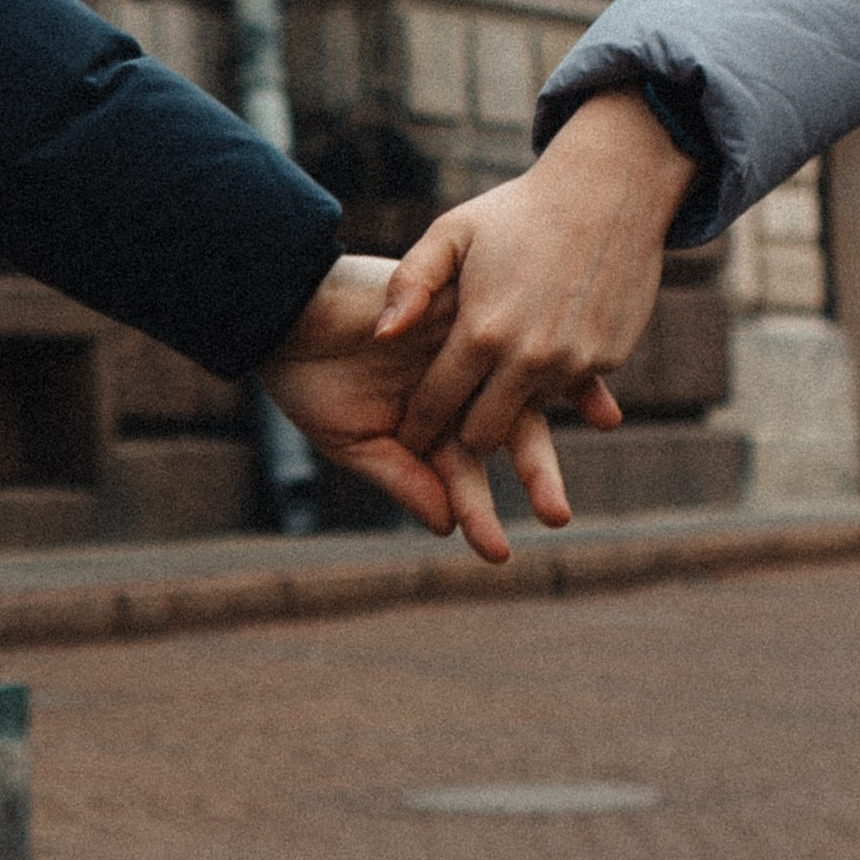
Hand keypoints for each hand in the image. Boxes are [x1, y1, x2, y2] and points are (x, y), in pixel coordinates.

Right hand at [258, 251, 582, 566]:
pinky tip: (572, 381)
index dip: (478, 513)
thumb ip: (402, 477)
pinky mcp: (462, 306)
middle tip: (556, 516)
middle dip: (536, 474)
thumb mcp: (351, 441)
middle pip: (508, 432)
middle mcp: (456, 387)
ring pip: (516, 386)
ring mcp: (462, 347)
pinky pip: (506, 330)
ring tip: (578, 446)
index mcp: (429, 422)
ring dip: (544, 417)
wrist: (281, 306)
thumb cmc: (307, 377)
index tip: (496, 554)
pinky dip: (541, 356)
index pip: (464, 472)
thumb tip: (446, 525)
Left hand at [374, 91, 691, 545]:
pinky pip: (569, 387)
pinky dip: (553, 376)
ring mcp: (572, 363)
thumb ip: (410, 283)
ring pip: (529, 413)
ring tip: (497, 377)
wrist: (607, 191)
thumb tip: (384, 336)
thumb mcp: (452, 232)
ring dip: (512, 402)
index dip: (416, 426)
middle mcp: (528, 358)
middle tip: (450, 420)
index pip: (435, 406)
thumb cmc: (517, 211)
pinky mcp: (607, 360)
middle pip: (483, 434)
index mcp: (481, 331)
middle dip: (462, 433)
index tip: (406, 436)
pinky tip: (544, 338)